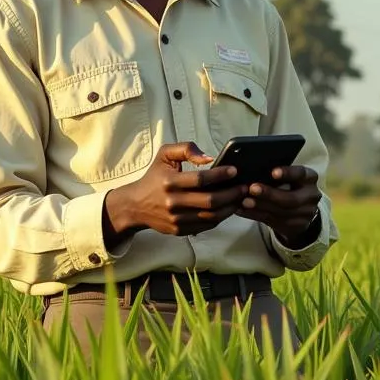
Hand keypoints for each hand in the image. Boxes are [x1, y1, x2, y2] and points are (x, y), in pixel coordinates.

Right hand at [103, 142, 246, 243]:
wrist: (136, 205)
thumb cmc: (154, 177)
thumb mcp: (164, 155)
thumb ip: (186, 149)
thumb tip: (209, 158)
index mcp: (169, 182)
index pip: (200, 179)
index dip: (220, 175)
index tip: (234, 171)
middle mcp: (173, 202)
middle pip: (210, 201)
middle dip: (232, 194)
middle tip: (244, 187)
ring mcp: (176, 219)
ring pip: (211, 216)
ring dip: (230, 208)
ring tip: (240, 198)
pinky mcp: (179, 230)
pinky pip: (206, 225)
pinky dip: (220, 217)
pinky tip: (227, 208)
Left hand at [236, 165, 321, 247]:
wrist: (301, 211)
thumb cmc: (290, 186)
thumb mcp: (290, 178)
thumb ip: (276, 176)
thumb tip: (251, 170)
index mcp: (309, 178)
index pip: (301, 174)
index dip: (288, 173)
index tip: (273, 172)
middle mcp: (311, 196)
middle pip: (291, 199)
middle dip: (270, 194)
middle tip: (252, 188)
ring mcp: (305, 214)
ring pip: (281, 212)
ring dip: (260, 206)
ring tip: (244, 201)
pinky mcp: (295, 226)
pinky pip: (272, 221)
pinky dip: (255, 215)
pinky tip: (243, 210)